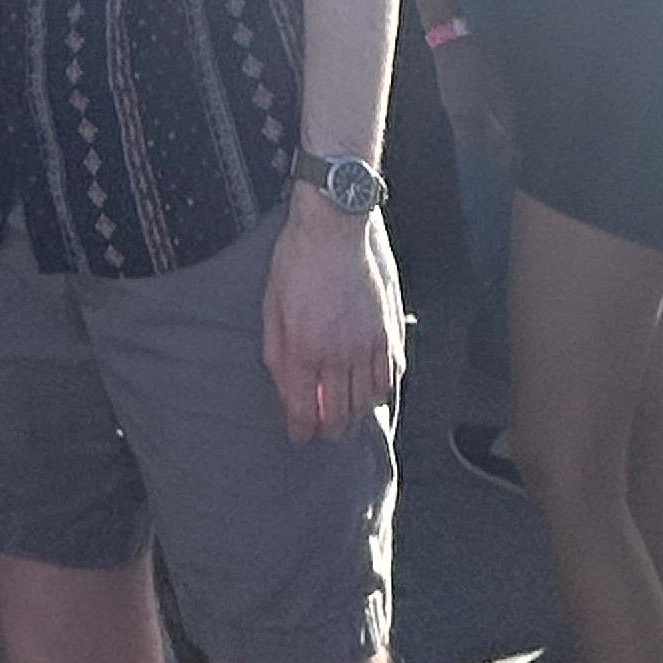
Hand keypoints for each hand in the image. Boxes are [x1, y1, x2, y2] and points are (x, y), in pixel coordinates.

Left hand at [261, 196, 402, 444]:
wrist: (335, 226)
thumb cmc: (298, 258)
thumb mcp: (272, 304)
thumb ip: (278, 351)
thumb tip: (285, 385)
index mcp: (306, 348)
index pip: (305, 408)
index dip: (302, 430)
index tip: (299, 437)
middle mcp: (340, 354)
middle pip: (340, 413)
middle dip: (329, 429)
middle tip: (323, 431)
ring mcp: (369, 344)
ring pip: (368, 399)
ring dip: (355, 413)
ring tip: (345, 413)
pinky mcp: (388, 330)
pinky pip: (391, 374)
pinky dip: (381, 390)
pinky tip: (372, 389)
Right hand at [431, 31, 514, 169]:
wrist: (450, 46)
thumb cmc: (478, 65)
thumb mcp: (496, 87)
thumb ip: (503, 113)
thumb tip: (508, 133)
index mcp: (474, 113)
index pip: (490, 142)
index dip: (502, 152)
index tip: (513, 159)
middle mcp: (460, 117)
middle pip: (476, 144)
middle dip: (490, 154)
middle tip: (503, 159)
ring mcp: (451, 111)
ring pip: (465, 137)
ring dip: (478, 147)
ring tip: (492, 150)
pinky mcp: (447, 104)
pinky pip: (459, 128)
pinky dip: (469, 136)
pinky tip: (478, 133)